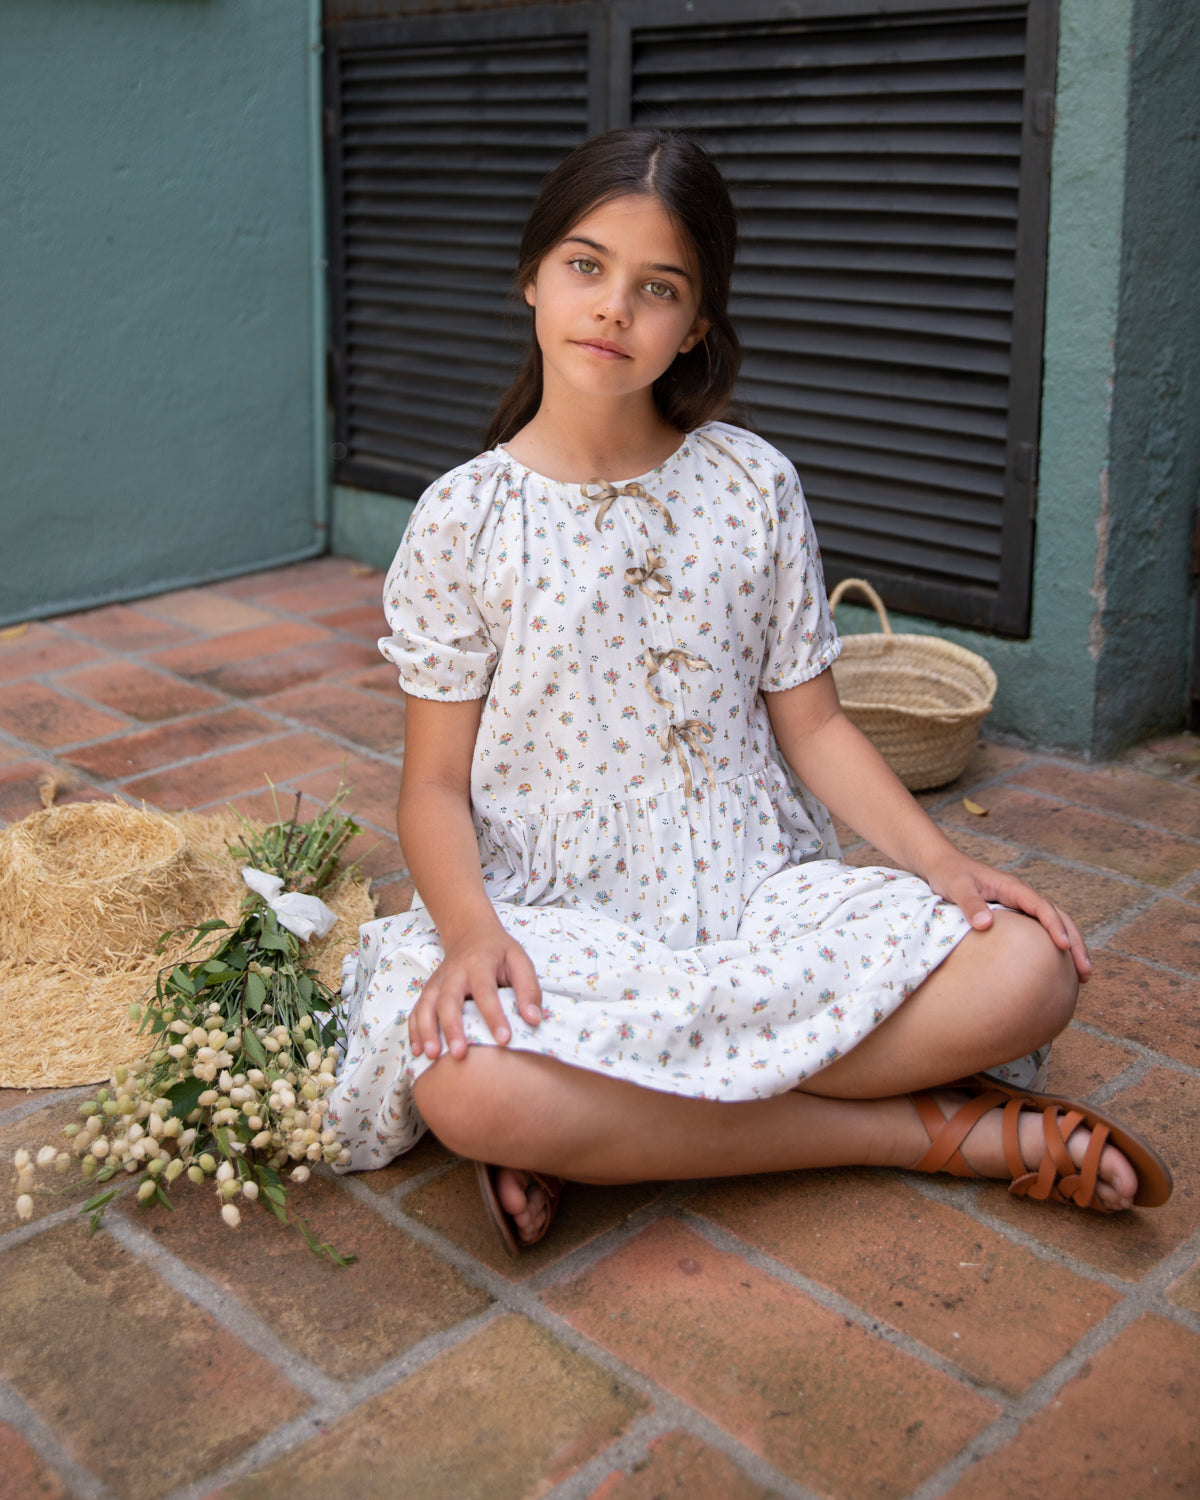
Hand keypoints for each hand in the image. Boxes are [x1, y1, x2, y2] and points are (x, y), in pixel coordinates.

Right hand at [410, 926, 542, 1061]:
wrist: (470, 933)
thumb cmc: (498, 953)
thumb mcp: (520, 961)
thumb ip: (529, 989)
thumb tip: (534, 1020)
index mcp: (479, 963)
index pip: (485, 990)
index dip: (494, 1015)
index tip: (504, 1039)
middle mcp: (454, 972)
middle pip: (448, 1000)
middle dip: (452, 1027)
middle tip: (460, 1054)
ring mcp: (437, 982)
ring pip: (426, 1006)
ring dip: (427, 1031)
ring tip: (432, 1055)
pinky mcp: (428, 990)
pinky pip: (416, 1010)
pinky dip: (414, 1031)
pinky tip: (417, 1052)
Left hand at [921, 851, 1091, 981]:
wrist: (942, 864)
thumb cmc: (950, 874)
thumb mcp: (957, 887)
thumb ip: (971, 904)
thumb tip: (986, 924)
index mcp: (1013, 887)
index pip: (1042, 907)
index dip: (1054, 926)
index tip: (1063, 946)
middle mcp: (1022, 895)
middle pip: (1059, 917)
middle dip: (1075, 943)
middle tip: (1085, 972)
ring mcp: (1020, 904)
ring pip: (1055, 924)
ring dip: (1071, 947)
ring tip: (1082, 976)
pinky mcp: (1015, 913)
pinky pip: (1040, 929)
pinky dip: (1053, 945)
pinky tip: (1058, 966)